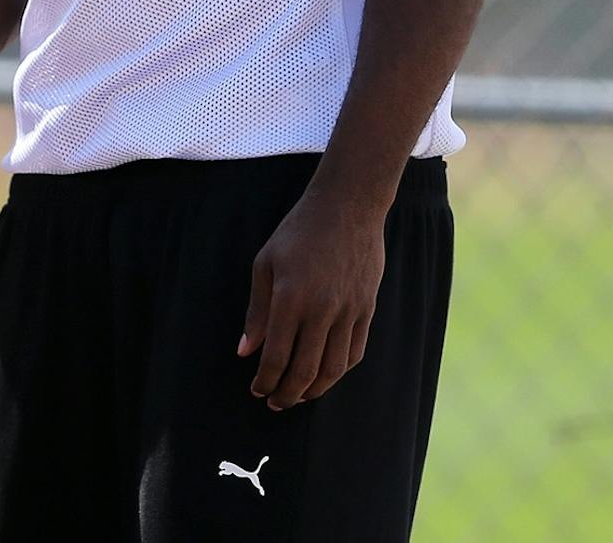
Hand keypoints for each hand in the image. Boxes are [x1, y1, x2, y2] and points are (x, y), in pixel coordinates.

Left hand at [239, 194, 385, 409]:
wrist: (347, 209)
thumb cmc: (297, 233)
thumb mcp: (265, 264)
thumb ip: (256, 311)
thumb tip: (245, 351)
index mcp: (290, 299)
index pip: (276, 356)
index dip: (265, 380)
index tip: (257, 390)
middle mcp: (321, 310)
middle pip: (305, 370)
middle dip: (287, 393)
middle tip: (275, 402)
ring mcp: (348, 312)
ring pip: (333, 368)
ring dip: (314, 390)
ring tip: (299, 396)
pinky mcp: (367, 310)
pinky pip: (355, 353)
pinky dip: (340, 371)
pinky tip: (325, 376)